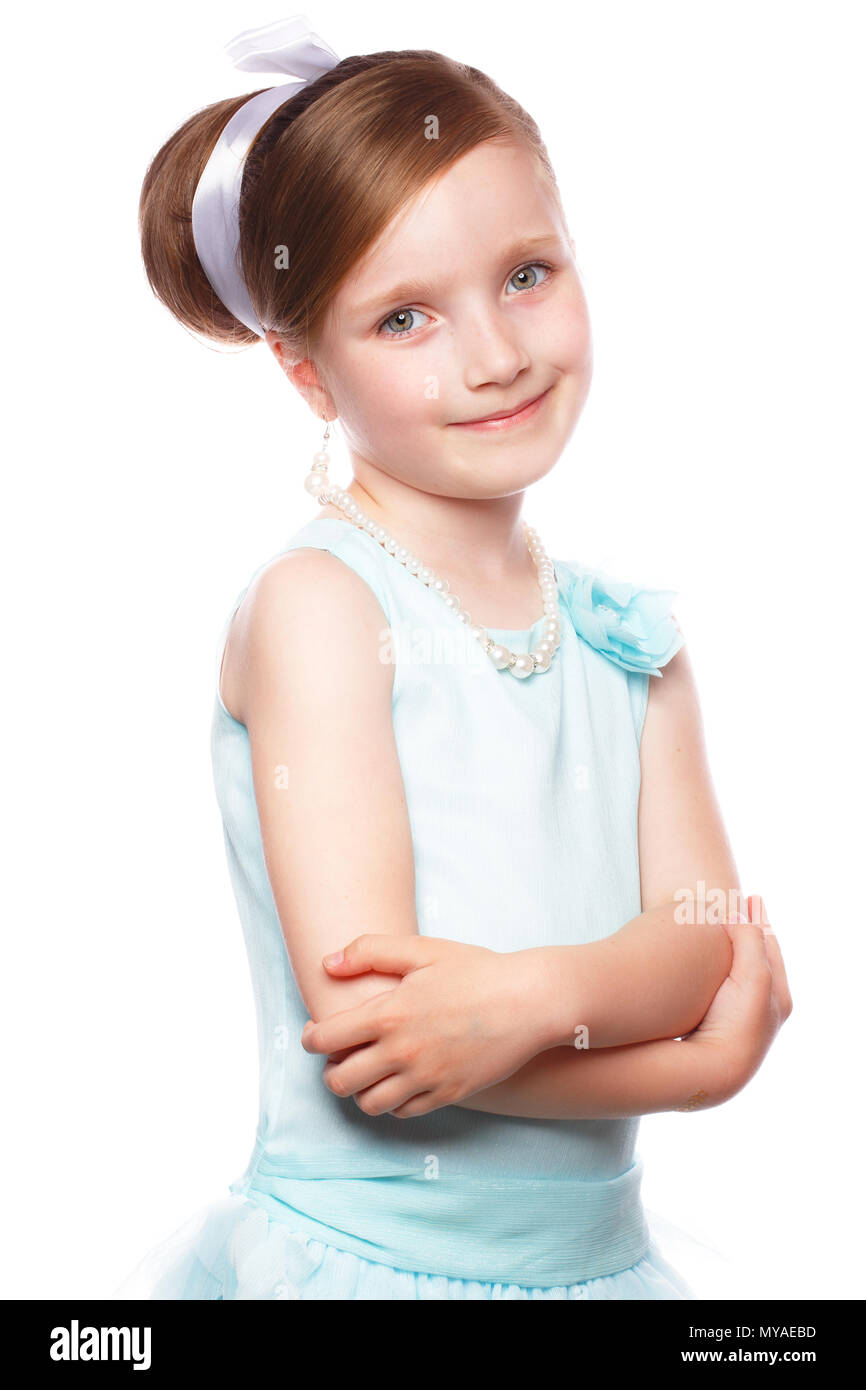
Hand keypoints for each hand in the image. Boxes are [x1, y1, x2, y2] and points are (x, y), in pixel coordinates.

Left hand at [300, 934, 547, 1118]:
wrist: (529, 1001)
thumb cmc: (476, 970)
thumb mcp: (422, 949)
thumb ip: (370, 951)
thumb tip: (328, 964)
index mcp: (388, 1015)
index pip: (324, 1039)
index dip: (311, 1038)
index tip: (317, 1033)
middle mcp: (401, 1053)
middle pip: (339, 1080)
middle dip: (331, 1069)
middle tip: (340, 1056)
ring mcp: (425, 1078)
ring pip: (369, 1104)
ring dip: (360, 1090)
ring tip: (368, 1072)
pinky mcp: (448, 1094)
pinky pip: (404, 1112)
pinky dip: (393, 1102)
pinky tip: (399, 1081)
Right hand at [686, 894, 792, 1097]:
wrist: (716, 1067)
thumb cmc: (738, 1022)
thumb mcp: (754, 974)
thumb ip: (749, 938)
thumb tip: (737, 913)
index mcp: (777, 993)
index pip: (769, 945)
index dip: (759, 919)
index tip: (751, 897)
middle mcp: (762, 1005)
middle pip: (756, 957)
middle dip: (749, 931)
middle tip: (740, 906)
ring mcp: (737, 1014)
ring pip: (736, 971)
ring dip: (730, 948)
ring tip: (718, 927)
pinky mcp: (714, 1023)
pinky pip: (716, 984)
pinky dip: (712, 966)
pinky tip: (696, 963)